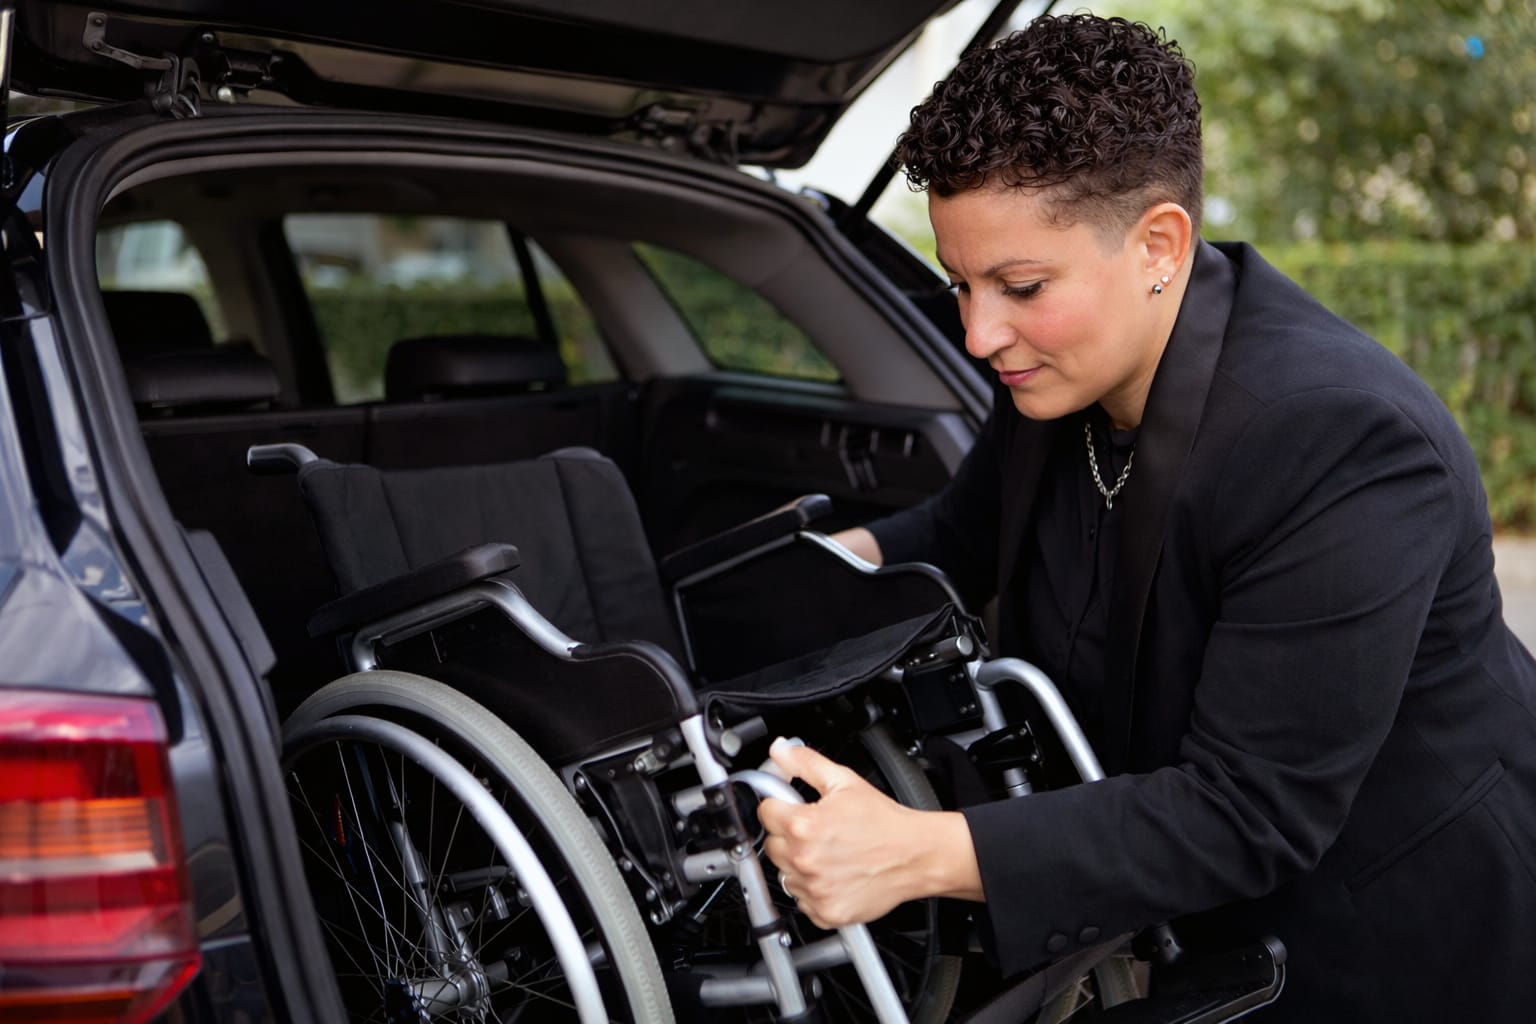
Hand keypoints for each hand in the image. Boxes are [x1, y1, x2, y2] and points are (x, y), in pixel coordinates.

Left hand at [756, 737, 980, 929]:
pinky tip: (834, 874)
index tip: (793, 807)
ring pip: (784, 873)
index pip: (765, 811)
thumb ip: (804, 762)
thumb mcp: (845, 781)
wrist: (915, 855)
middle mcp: (804, 860)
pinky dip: (813, 889)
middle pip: (772, 844)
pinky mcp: (824, 912)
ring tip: (829, 852)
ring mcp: (814, 889)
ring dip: (799, 863)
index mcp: (804, 825)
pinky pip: (802, 899)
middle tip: (818, 830)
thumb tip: (780, 749)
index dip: (779, 804)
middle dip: (789, 835)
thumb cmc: (884, 821)